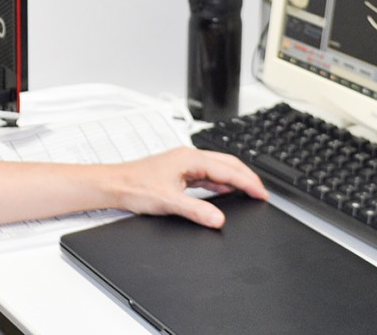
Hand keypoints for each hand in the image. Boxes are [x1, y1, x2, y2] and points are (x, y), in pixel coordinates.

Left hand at [108, 147, 267, 228]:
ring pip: (217, 168)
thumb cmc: (134, 186)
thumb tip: (218, 218)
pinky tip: (225, 191)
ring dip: (234, 179)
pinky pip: (207, 175)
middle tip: (261, 192)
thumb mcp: (169, 202)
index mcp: (189, 158)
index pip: (227, 169)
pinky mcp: (179, 172)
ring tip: (249, 191)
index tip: (261, 193)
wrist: (114, 184)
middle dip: (246, 177)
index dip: (247, 182)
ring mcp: (183, 164)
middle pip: (226, 163)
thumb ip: (196, 210)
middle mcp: (188, 157)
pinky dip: (220, 182)